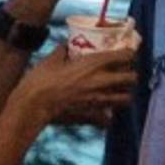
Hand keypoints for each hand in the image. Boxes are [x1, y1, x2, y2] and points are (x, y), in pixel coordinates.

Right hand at [13, 45, 135, 130]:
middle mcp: (101, 81)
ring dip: (124, 94)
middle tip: (123, 73)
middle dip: (130, 75)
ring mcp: (99, 101)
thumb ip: (63, 51)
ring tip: (117, 92)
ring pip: (126, 99)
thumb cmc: (40, 80)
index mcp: (93, 63)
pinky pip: (108, 119)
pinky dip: (108, 117)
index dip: (129, 54)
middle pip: (131, 78)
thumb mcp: (51, 59)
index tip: (127, 53)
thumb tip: (65, 45)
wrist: (33, 106)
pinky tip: (102, 113)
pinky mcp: (92, 116)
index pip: (125, 56)